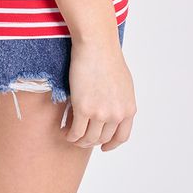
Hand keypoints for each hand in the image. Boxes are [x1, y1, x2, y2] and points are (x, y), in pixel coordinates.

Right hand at [63, 37, 136, 151]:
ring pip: (88, 139)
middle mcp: (116, 115)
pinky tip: (64, 131)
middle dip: (91, 141)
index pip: (121, 137)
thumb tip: (112, 112)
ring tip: (70, 135)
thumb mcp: (123, 84)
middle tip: (80, 137)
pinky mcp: (83, 109)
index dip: (111, 145)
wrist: (97, 44)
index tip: (103, 147)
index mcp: (128, 109)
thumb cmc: (107, 57)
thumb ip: (120, 102)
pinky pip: (75, 132)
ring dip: (78, 140)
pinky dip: (69, 135)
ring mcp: (100, 114)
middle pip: (102, 138)